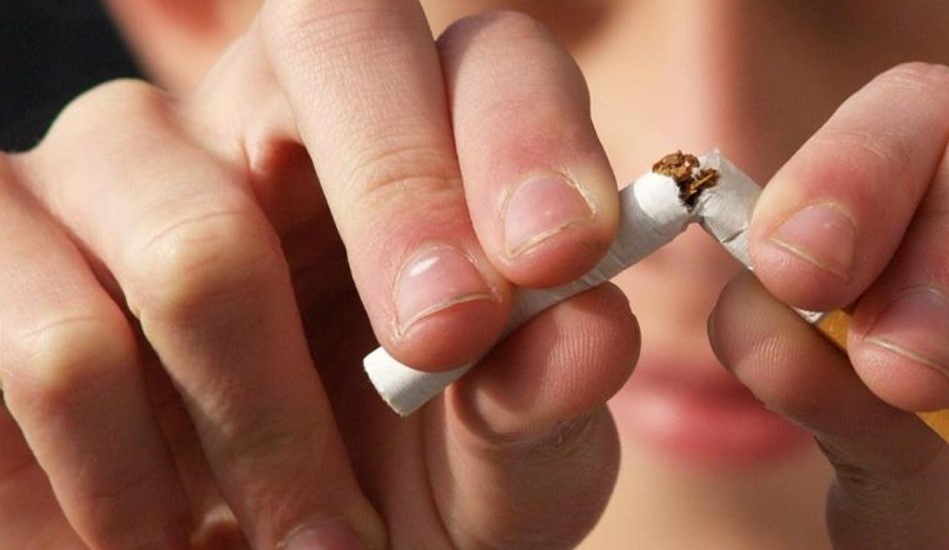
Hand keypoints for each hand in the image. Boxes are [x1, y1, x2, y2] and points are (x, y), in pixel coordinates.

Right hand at [0, 6, 634, 547]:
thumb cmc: (403, 497)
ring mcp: (116, 168)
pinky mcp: (0, 249)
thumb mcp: (507, 465)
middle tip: (442, 346)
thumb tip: (588, 331)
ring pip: (194, 239)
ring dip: (273, 431)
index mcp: (425, 136)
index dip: (525, 135)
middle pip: (329, 31)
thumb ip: (549, 394)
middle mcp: (268, 115)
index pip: (486, 56)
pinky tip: (168, 528)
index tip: (556, 256)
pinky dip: (132, 475)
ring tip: (318, 537)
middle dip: (403, 197)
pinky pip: (56, 342)